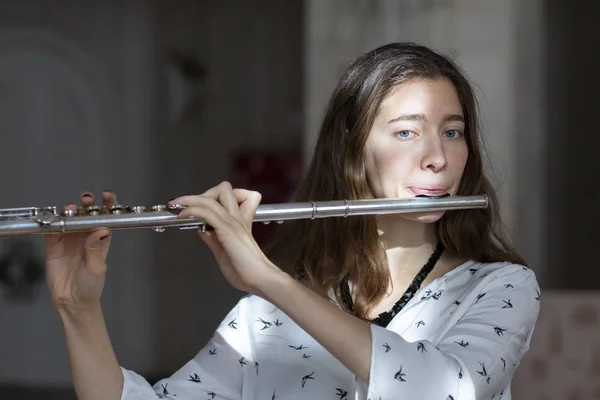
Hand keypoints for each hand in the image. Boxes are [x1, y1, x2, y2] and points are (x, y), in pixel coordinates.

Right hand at [45, 191, 116, 311]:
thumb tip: (102, 230)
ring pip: (69, 219)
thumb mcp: (97, 268)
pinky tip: (53, 219)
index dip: (107, 205)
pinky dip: (52, 223)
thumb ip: (96, 250)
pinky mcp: (54, 245)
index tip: (107, 196)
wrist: (72, 301)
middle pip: (86, 215)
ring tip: (70, 208)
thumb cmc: (91, 285)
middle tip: (86, 199)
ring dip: (69, 211)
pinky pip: (52, 230)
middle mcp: (85, 236)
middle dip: (86, 204)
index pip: (104, 219)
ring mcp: (69, 239)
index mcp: (100, 240)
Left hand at [171, 181, 279, 293]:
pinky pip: (206, 212)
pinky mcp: (226, 229)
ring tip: (177, 206)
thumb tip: (202, 229)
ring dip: (190, 199)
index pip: (235, 196)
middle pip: (224, 189)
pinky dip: (191, 210)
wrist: (258, 278)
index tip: (200, 205)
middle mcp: (237, 218)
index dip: (216, 196)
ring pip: (211, 197)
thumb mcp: (224, 251)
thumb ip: (213, 239)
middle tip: (190, 204)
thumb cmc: (246, 270)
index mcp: (240, 222)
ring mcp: (232, 221)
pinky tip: (182, 215)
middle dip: (204, 192)